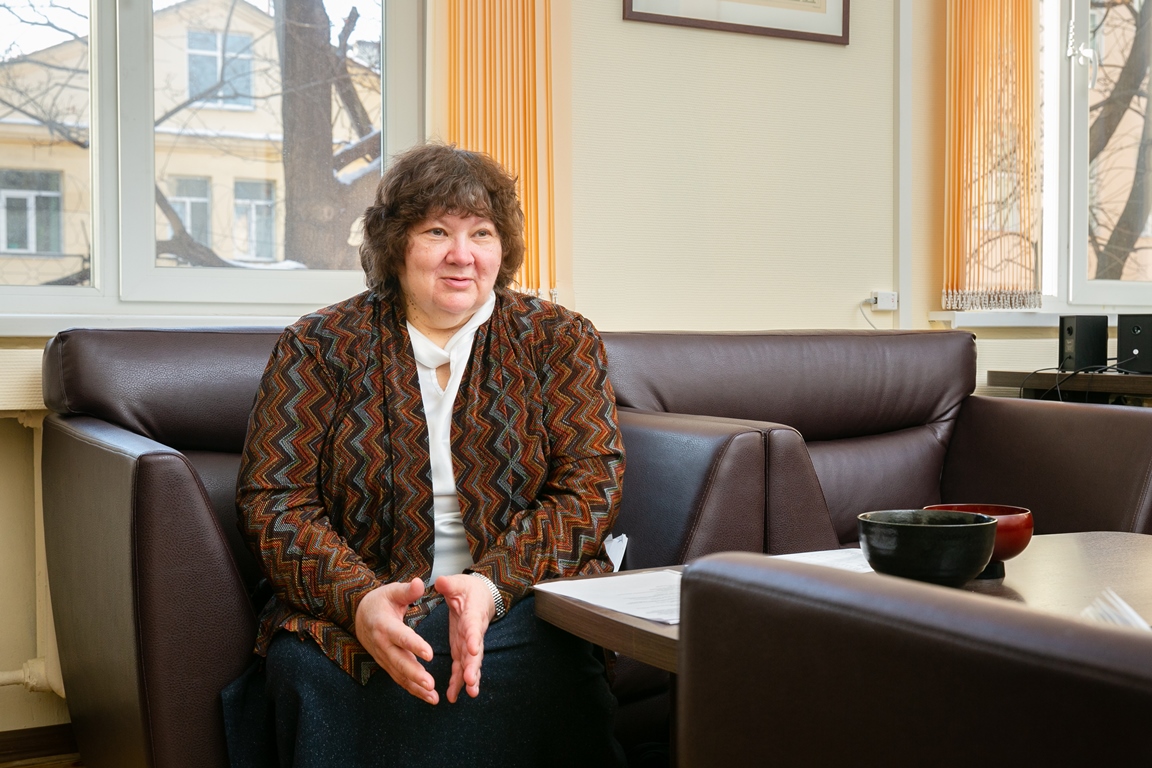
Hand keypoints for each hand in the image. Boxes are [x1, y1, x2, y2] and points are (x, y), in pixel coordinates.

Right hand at [354, 578, 438, 703]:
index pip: (402, 637)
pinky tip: (428, 697)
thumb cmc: (381, 602)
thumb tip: (419, 583)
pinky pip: (399, 679)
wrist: (360, 616)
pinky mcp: (386, 664)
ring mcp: (383, 657)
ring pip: (399, 674)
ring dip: (416, 687)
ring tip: (432, 696)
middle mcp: (383, 644)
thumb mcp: (391, 591)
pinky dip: (412, 689)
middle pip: (399, 661)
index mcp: (385, 625)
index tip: (429, 654)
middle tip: (430, 684)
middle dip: (415, 674)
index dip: (415, 646)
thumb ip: (406, 590)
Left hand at [434, 573, 495, 702]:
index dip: (474, 638)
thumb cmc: (468, 589)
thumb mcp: (458, 583)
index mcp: (473, 615)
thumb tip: (441, 581)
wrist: (479, 597)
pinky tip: (453, 696)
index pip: (474, 627)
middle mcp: (474, 633)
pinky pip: (462, 668)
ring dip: (470, 678)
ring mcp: (469, 643)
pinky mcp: (462, 650)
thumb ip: (449, 584)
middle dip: (473, 667)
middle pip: (476, 652)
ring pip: (471, 664)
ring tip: (470, 693)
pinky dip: (458, 682)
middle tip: (470, 681)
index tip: (472, 650)